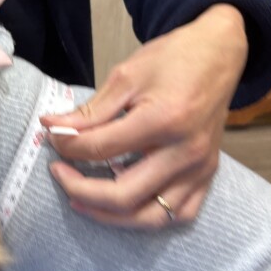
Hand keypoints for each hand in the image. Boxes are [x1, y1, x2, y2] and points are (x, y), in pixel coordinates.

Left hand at [40, 4, 247, 228]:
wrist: (219, 53)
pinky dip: (147, 215)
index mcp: (163, 121)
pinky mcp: (208, 175)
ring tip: (80, 199)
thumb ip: (89, 111)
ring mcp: (200, 168)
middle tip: (58, 173)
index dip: (67, 146)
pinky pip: (179, 214)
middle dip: (80, 190)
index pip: (101, 149)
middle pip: (123, 195)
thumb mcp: (125, 76)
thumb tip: (51, 126)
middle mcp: (185, 152)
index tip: (52, 136)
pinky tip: (123, 203)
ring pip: (151, 217)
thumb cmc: (173, 59)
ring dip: (110, 215)